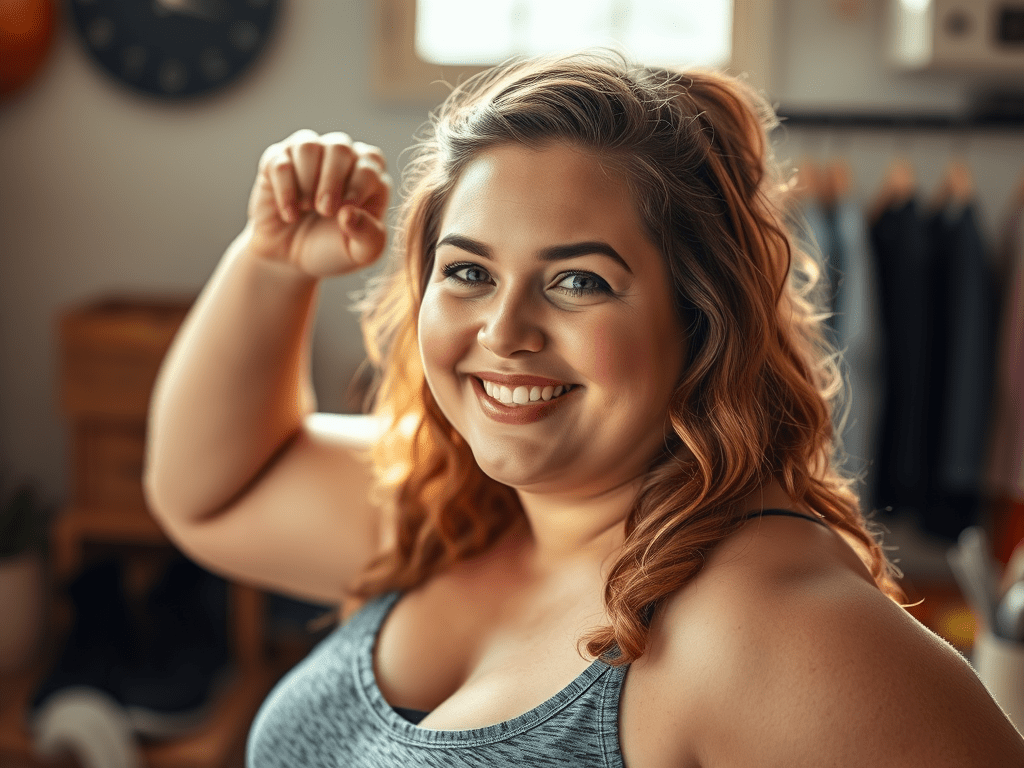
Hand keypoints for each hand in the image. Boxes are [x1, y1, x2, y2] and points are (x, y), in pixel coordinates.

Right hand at [245, 130, 390, 278]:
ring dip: (307, 181)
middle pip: (340, 147)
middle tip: (324, 211)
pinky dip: (285, 190)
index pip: (371, 163)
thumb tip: (349, 213)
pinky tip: (289, 214)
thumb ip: (369, 235)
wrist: (291, 259)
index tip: (345, 213)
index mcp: (369, 174)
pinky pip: (280, 162)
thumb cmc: (333, 249)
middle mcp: (341, 156)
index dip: (358, 186)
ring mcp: (308, 154)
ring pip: (308, 146)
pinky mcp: (276, 161)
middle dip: (332, 181)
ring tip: (306, 208)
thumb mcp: (361, 252)